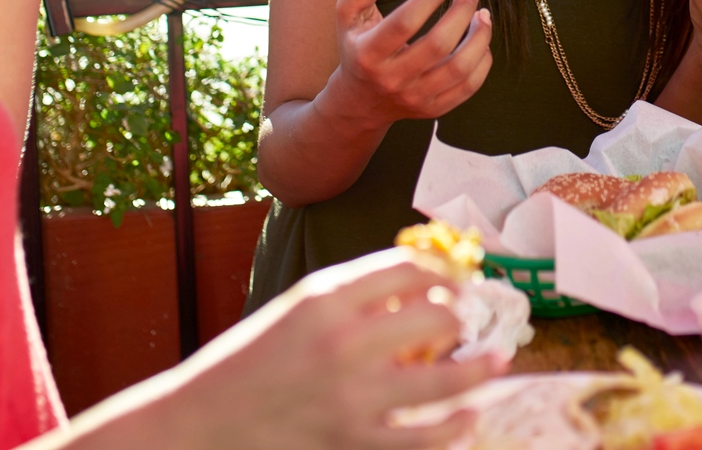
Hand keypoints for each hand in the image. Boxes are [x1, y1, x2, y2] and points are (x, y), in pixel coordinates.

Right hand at [159, 252, 499, 448]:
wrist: (203, 422)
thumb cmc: (251, 360)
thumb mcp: (298, 308)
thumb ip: (354, 293)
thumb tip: (421, 285)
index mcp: (326, 299)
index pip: (409, 269)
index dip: (444, 269)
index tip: (458, 277)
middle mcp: (344, 344)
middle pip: (437, 314)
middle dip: (460, 315)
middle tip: (467, 320)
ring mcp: (352, 398)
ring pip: (445, 380)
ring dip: (480, 368)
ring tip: (498, 361)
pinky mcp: (352, 443)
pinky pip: (424, 439)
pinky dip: (456, 428)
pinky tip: (469, 418)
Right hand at [328, 0, 493, 124]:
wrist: (360, 102)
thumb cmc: (357, 46)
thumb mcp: (349, 12)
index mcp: (368, 53)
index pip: (405, 22)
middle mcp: (392, 79)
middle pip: (437, 45)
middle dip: (461, 12)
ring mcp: (415, 98)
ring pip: (458, 69)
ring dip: (479, 37)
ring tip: (483, 13)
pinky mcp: (433, 109)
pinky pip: (468, 87)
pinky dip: (482, 61)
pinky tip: (481, 40)